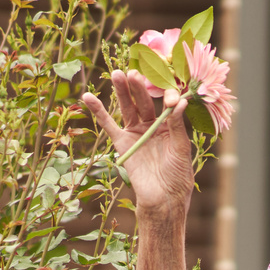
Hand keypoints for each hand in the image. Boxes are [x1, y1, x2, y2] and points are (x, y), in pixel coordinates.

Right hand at [81, 69, 194, 217]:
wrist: (163, 198)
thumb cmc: (178, 174)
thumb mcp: (181, 147)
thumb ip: (178, 125)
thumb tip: (180, 101)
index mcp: (170, 124)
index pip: (166, 103)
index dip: (167, 96)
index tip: (170, 97)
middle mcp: (152, 125)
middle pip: (144, 101)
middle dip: (139, 87)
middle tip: (133, 72)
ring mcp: (136, 132)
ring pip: (127, 107)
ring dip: (122, 91)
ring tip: (117, 74)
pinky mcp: (122, 142)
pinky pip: (108, 125)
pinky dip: (98, 111)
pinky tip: (88, 97)